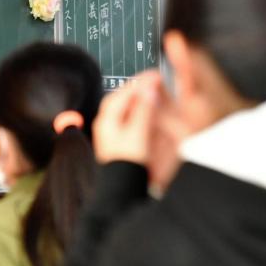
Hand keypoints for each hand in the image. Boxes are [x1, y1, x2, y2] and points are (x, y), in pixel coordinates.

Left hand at [93, 70, 185, 187]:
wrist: (122, 189)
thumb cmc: (127, 165)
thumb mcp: (138, 134)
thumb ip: (143, 110)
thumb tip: (148, 90)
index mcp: (108, 118)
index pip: (125, 90)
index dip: (142, 81)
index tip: (156, 76)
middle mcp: (107, 122)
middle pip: (125, 97)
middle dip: (142, 89)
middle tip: (158, 82)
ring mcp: (112, 131)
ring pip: (127, 107)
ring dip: (142, 99)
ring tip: (156, 93)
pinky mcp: (121, 139)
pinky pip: (130, 118)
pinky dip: (141, 112)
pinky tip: (150, 113)